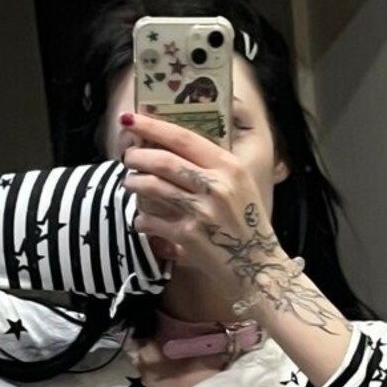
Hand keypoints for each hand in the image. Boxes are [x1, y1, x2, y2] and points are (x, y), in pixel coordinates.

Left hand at [121, 112, 296, 312]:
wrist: (259, 269)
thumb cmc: (248, 226)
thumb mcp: (241, 187)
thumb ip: (214, 167)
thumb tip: (175, 147)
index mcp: (230, 167)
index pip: (184, 138)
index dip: (153, 125)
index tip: (130, 118)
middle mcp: (216, 186)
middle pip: (164, 161)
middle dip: (138, 156)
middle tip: (127, 158)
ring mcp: (202, 212)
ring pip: (153, 187)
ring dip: (133, 183)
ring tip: (129, 183)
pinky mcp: (189, 237)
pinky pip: (152, 221)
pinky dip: (140, 219)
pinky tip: (141, 220)